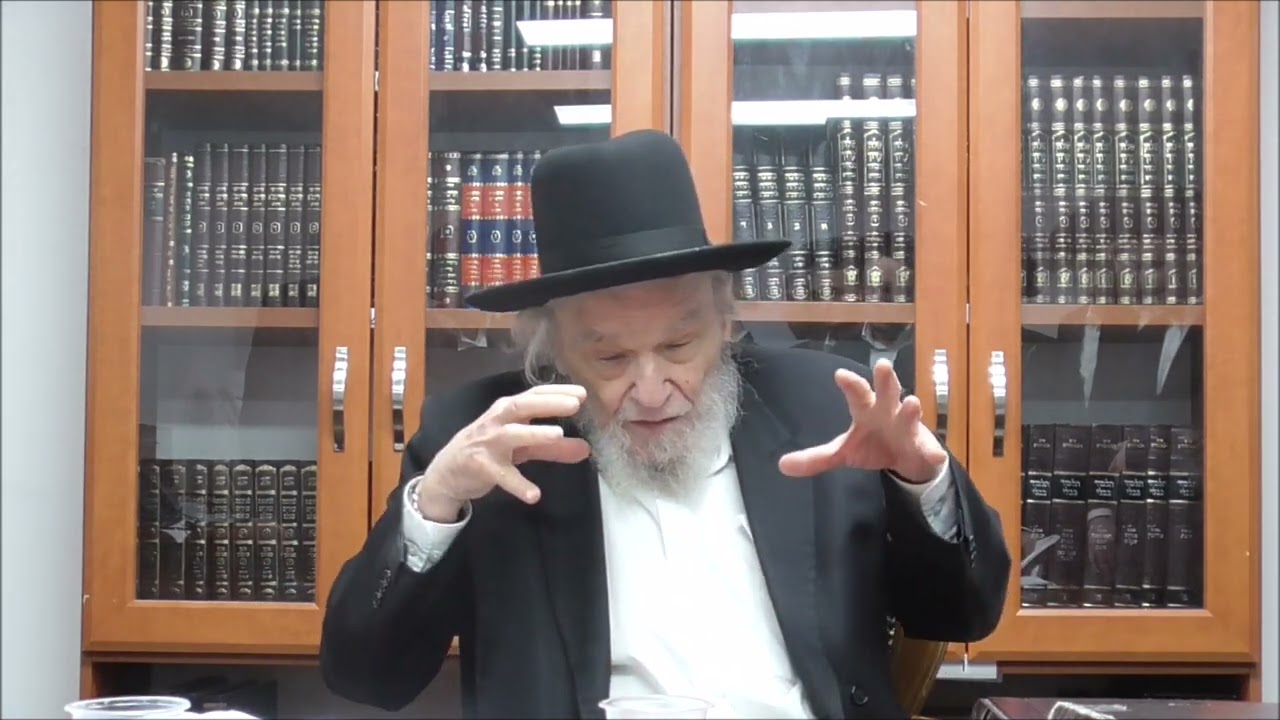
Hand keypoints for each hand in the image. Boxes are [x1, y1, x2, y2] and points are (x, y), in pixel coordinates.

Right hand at [417, 384, 591, 520]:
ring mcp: (487, 443)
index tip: (582, 393)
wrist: (447, 472)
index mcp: (507, 411)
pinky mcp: (480, 466)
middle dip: (548, 403)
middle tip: (574, 404)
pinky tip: (534, 494)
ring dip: (534, 433)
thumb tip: (586, 449)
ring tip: (558, 435)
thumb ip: (552, 448)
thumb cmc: (488, 450)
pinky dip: (517, 484)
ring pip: (511, 435)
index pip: (533, 395)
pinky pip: (501, 474)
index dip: (557, 392)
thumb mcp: (521, 447)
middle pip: (522, 406)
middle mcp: (497, 421)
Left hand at [778, 359, 947, 483]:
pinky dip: (932, 451)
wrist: (905, 458)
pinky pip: (929, 449)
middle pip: (887, 392)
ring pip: (910, 415)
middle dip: (885, 380)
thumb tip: (782, 466)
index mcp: (866, 410)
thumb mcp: (843, 452)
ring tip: (912, 403)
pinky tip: (934, 454)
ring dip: (911, 409)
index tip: (840, 374)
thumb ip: (816, 458)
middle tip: (883, 366)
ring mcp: (908, 427)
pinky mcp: (923, 446)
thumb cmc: (872, 444)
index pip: (857, 394)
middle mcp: (888, 411)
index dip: (850, 384)